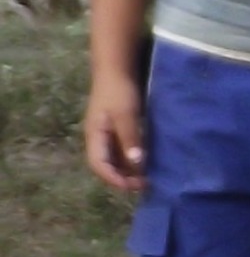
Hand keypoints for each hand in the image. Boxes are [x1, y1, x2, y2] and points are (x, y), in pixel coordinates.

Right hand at [82, 72, 148, 193]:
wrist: (117, 70)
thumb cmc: (119, 91)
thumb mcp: (126, 115)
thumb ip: (130, 139)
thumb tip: (136, 164)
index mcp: (95, 136)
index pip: (98, 165)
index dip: (113, 179)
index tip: (132, 187)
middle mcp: (99, 139)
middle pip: (106, 166)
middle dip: (122, 178)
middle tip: (144, 184)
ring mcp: (108, 134)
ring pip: (114, 159)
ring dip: (128, 171)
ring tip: (147, 178)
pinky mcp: (118, 129)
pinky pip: (122, 151)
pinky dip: (132, 160)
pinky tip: (146, 163)